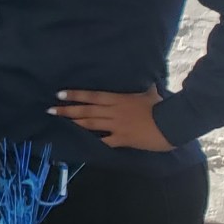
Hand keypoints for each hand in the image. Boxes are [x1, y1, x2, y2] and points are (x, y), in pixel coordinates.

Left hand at [48, 86, 173, 151]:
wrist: (173, 122)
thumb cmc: (161, 106)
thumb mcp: (149, 92)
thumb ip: (142, 86)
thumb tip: (144, 78)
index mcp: (118, 99)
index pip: (92, 96)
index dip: (75, 95)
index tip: (60, 93)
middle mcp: (114, 111)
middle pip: (86, 110)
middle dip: (67, 110)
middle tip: (50, 110)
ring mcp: (117, 126)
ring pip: (90, 124)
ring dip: (73, 123)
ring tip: (58, 122)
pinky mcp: (123, 139)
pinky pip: (104, 142)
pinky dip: (92, 143)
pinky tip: (80, 144)